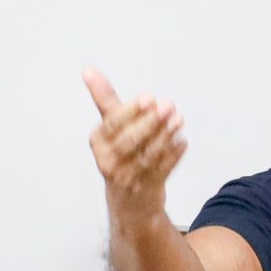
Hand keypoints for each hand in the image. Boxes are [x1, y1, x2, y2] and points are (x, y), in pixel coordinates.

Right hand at [84, 66, 185, 223]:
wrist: (128, 200)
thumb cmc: (119, 153)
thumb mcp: (110, 126)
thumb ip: (104, 98)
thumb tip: (88, 70)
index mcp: (98, 142)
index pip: (112, 125)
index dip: (131, 111)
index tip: (149, 98)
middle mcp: (108, 162)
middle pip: (129, 141)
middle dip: (151, 122)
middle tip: (169, 105)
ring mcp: (127, 178)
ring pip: (147, 155)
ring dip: (165, 136)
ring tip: (178, 120)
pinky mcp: (146, 189)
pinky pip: (161, 170)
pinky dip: (173, 155)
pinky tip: (182, 141)